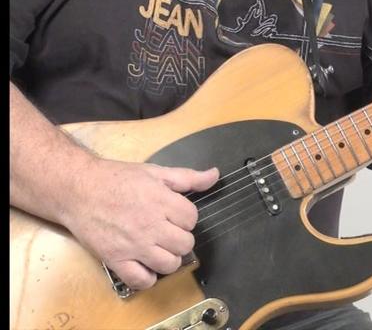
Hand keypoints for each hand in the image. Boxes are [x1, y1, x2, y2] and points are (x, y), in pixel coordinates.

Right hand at [61, 158, 218, 289]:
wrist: (77, 189)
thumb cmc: (116, 179)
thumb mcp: (155, 171)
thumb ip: (187, 177)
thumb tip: (214, 175)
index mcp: (161, 202)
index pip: (192, 219)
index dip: (186, 216)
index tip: (175, 214)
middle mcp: (150, 225)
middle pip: (185, 244)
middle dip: (180, 237)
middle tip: (168, 231)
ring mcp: (133, 245)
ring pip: (169, 264)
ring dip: (168, 258)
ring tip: (158, 248)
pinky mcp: (116, 259)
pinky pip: (142, 280)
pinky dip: (147, 277)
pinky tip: (144, 264)